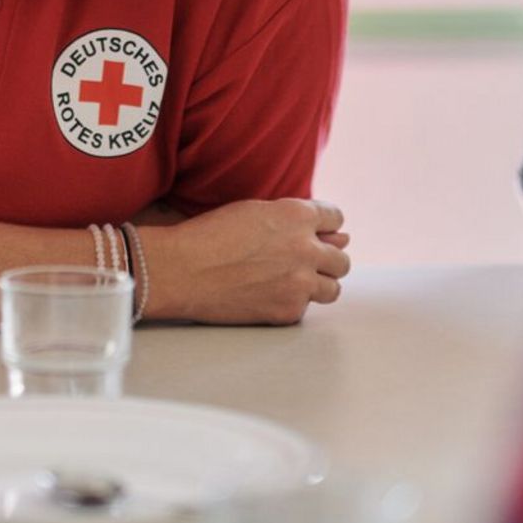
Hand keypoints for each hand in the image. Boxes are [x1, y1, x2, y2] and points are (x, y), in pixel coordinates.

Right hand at [143, 199, 349, 325]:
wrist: (180, 270)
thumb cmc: (209, 235)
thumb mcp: (253, 211)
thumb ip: (292, 219)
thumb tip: (333, 235)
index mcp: (297, 216)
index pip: (336, 219)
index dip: (324, 227)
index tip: (313, 234)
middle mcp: (306, 249)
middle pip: (342, 259)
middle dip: (326, 259)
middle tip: (302, 262)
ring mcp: (300, 283)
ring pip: (334, 288)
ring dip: (318, 284)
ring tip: (292, 281)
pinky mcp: (288, 311)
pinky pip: (305, 308)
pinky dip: (292, 303)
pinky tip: (268, 295)